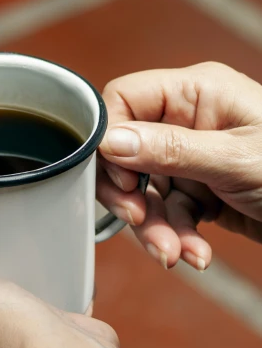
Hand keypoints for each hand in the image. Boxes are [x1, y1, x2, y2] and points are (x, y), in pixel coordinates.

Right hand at [97, 62, 261, 270]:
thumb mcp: (237, 160)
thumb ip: (171, 150)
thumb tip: (110, 142)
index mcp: (197, 92)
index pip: (125, 100)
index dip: (111, 140)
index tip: (124, 180)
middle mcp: (189, 120)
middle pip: (128, 152)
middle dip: (133, 195)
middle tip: (139, 221)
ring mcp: (194, 156)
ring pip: (147, 190)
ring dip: (156, 226)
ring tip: (175, 254)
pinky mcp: (202, 189)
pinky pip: (170, 212)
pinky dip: (177, 236)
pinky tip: (196, 254)